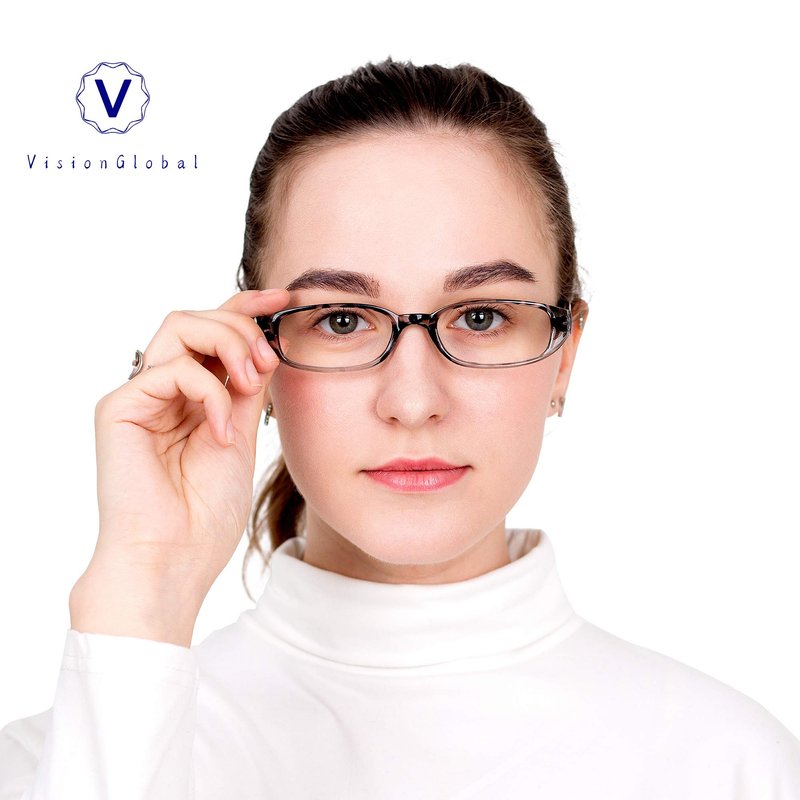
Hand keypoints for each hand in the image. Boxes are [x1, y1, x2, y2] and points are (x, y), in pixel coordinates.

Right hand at [69, 288, 289, 644]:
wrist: (175, 560)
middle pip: (196, 318)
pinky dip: (209, 393)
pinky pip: (171, 370)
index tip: (283, 300)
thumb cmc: (205, 512)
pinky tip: (221, 431)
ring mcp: (138, 396)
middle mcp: (161, 389)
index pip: (213, 333)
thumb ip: (246, 389)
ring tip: (250, 383)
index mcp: (189, 395)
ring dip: (227, 344)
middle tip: (269, 360)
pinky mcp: (119, 408)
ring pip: (180, 327)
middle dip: (241, 327)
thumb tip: (266, 345)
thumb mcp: (241, 435)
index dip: (246, 308)